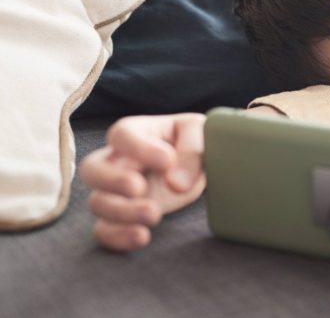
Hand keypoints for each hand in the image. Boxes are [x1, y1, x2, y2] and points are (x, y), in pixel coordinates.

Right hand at [79, 106, 282, 251]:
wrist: (198, 167)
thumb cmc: (193, 142)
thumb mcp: (200, 133)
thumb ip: (192, 151)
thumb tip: (176, 183)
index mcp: (136, 132)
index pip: (122, 134)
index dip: (139, 148)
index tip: (167, 161)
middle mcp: (118, 160)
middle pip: (91, 169)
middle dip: (112, 181)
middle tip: (140, 188)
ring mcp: (115, 190)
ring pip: (97, 202)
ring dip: (122, 212)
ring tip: (154, 214)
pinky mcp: (120, 216)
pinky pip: (104, 230)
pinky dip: (118, 237)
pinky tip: (142, 237)